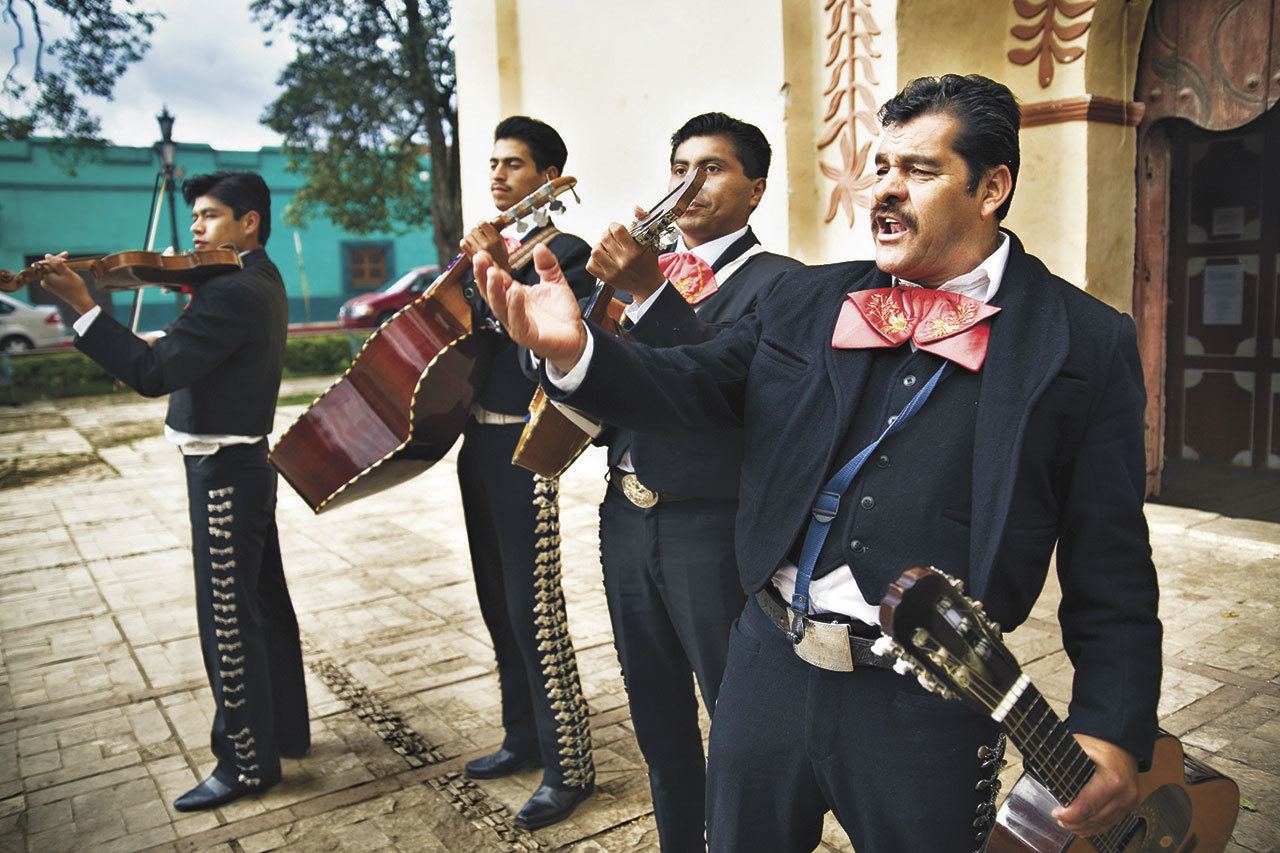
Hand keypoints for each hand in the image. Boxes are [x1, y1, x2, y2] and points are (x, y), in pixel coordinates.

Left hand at [34, 253, 95, 314]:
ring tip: (68, 261)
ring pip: (51, 270)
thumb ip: (56, 264)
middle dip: (57, 260)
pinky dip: (60, 271)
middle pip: (48, 266)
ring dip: (59, 264)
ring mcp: (48, 284)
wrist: (80, 300)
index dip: (54, 257)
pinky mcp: (53, 286)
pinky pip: (54, 275)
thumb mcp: (67, 273)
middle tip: (67, 255)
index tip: (65, 255)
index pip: (45, 262)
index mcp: (46, 277)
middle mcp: (44, 281)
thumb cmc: (75, 287)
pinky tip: (66, 268)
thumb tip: (47, 255)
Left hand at [459, 222, 508, 270]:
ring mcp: (478, 250)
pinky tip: (469, 245)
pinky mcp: (471, 255)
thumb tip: (488, 223)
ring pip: (468, 236)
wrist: (498, 271)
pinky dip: (465, 243)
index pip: (482, 224)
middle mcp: (486, 244)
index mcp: (495, 239)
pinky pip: (463, 244)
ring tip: (474, 241)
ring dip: (470, 237)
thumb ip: (495, 232)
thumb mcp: (502, 242)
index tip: (482, 227)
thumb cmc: (501, 257)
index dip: (481, 224)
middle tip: (479, 236)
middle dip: (476, 232)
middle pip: (474, 229)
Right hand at [475, 245, 586, 373]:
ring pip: (500, 307)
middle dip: (483, 275)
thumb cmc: (561, 313)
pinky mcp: (528, 336)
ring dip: (494, 290)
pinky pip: (517, 321)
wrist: (576, 337)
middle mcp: (512, 309)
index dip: (488, 266)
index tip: (482, 252)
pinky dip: (515, 307)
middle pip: (491, 292)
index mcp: (515, 296)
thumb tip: (539, 246)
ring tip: (493, 272)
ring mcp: (517, 323)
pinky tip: (515, 292)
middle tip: (479, 258)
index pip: (497, 280)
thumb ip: (547, 265)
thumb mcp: (556, 283)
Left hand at [586, 222, 663, 298]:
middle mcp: (623, 261)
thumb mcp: (651, 240)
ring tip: (607, 248)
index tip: (617, 229)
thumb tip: (635, 208)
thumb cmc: (649, 261)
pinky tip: (603, 258)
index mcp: (635, 251)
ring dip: (600, 246)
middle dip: (608, 235)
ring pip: (596, 251)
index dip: (614, 226)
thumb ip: (644, 221)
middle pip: (605, 238)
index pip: (617, 230)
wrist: (648, 285)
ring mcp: (613, 271)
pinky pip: (590, 265)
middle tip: (612, 238)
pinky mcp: (607, 279)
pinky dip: (594, 260)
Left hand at [1051, 734, 1139, 836]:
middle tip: (1058, 818)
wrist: (1122, 744)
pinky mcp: (1129, 806)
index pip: (1088, 806)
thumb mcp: (1078, 747)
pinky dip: (1095, 826)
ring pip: (1102, 824)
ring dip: (1083, 826)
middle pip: (1094, 818)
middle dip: (1074, 822)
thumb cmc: (1099, 744)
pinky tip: (1082, 826)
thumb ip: (1061, 761)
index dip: (1070, 815)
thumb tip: (1036, 768)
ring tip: (1067, 822)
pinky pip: (1110, 823)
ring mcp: (1129, 802)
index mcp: (1112, 780)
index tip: (1056, 813)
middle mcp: (1124, 794)